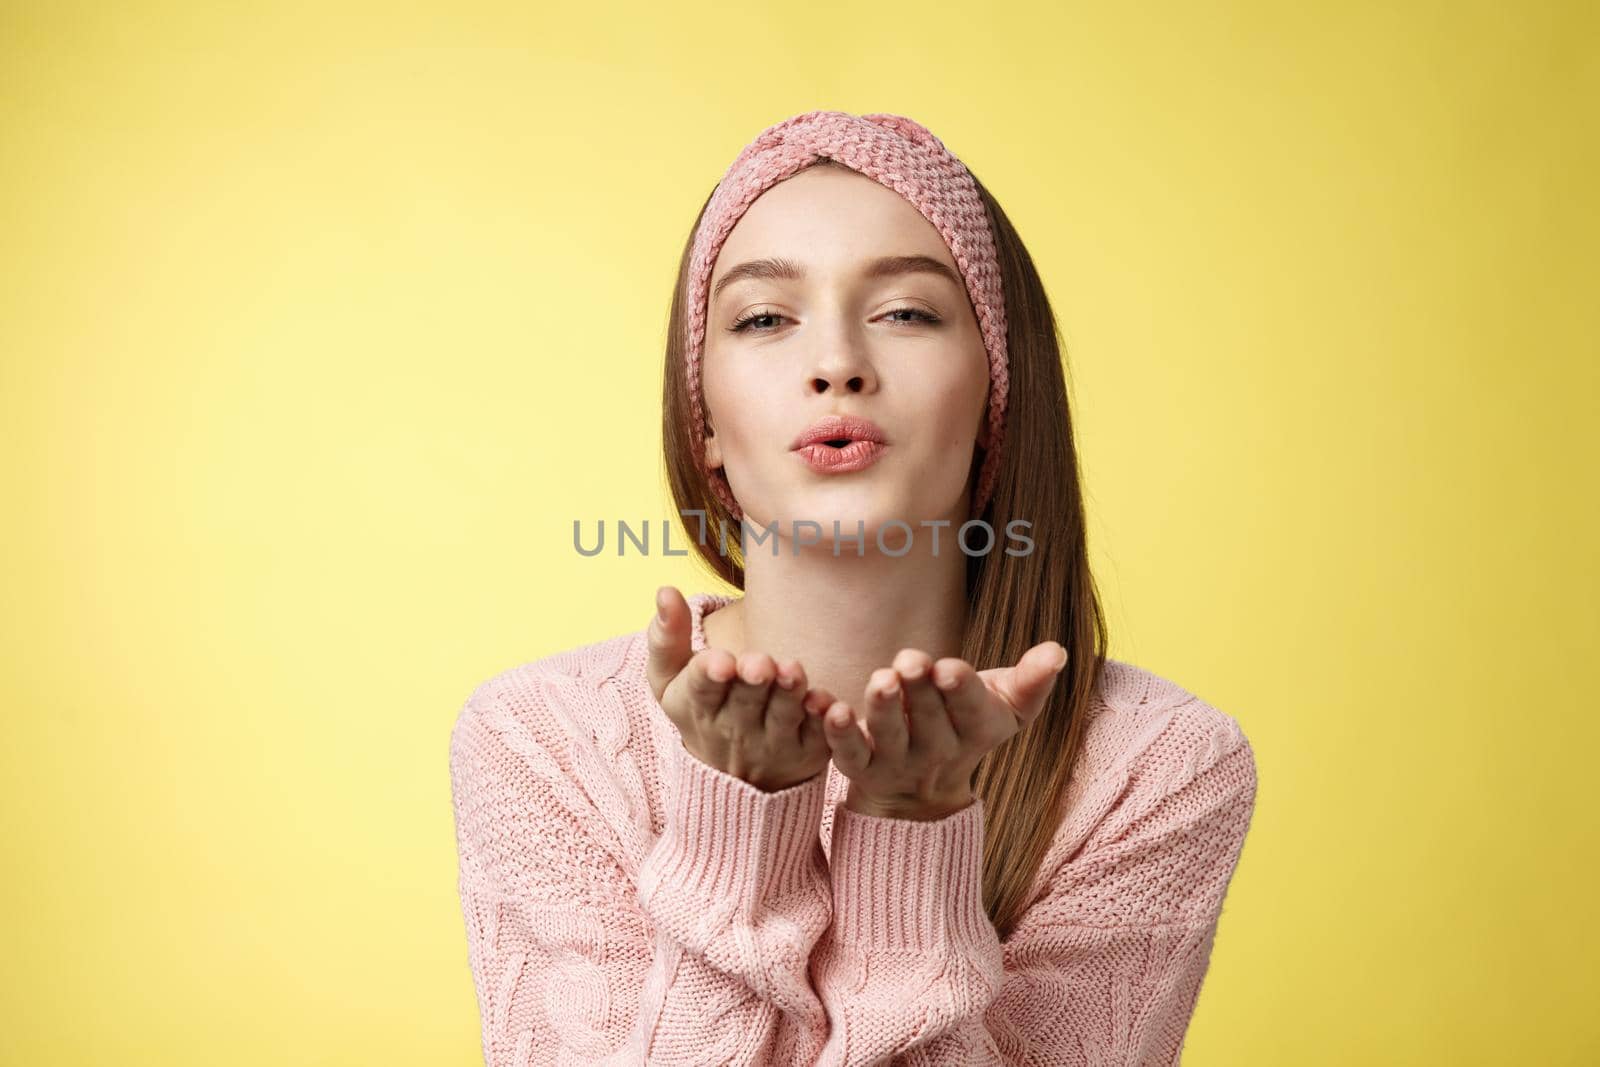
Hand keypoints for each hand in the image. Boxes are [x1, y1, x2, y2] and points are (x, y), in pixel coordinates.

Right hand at [645, 585, 833, 792]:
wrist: (731, 773)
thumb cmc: (699, 706)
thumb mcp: (669, 679)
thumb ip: (666, 636)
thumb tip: (665, 589)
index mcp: (699, 705)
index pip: (701, 689)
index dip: (710, 674)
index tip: (720, 662)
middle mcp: (735, 728)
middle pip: (746, 701)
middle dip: (754, 681)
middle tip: (761, 664)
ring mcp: (773, 743)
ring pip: (783, 717)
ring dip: (789, 695)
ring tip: (792, 670)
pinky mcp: (808, 753)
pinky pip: (819, 738)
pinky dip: (826, 724)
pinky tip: (831, 705)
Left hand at [820, 642, 1068, 819]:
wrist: (924, 789)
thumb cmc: (966, 723)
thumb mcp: (1003, 706)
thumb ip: (1030, 681)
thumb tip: (1057, 650)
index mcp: (975, 731)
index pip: (972, 712)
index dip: (961, 691)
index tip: (950, 669)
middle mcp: (937, 752)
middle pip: (929, 721)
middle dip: (920, 690)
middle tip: (910, 661)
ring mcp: (897, 763)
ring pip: (889, 737)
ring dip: (883, 709)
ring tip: (880, 681)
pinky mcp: (861, 768)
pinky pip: (848, 753)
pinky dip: (838, 734)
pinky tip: (829, 709)